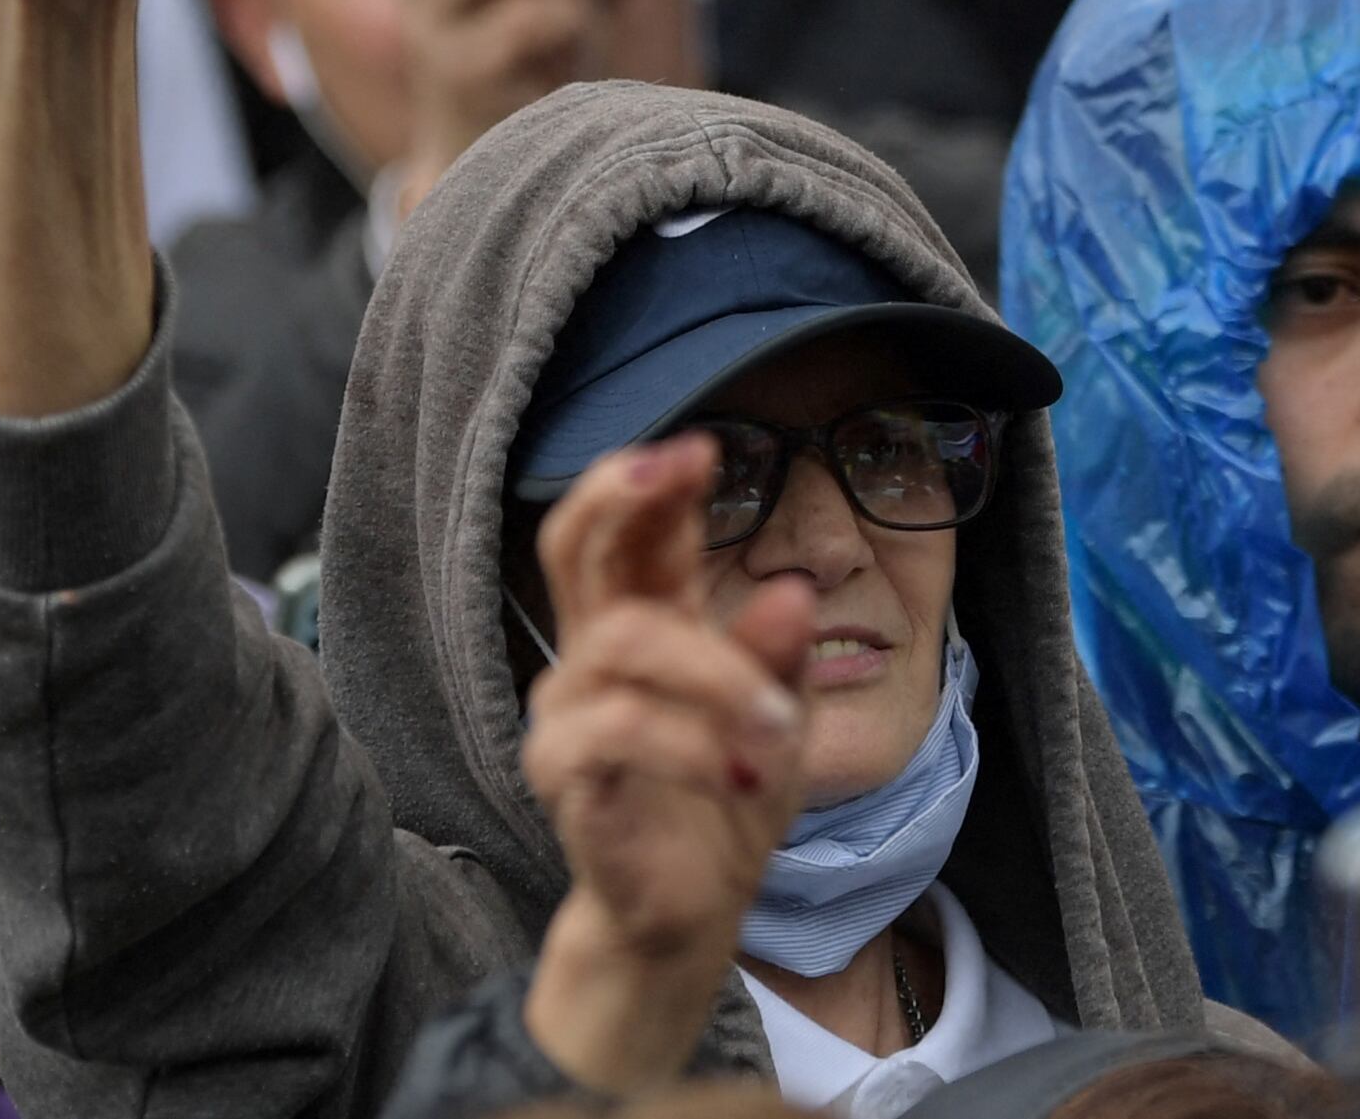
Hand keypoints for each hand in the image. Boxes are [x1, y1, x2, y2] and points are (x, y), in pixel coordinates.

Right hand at [519, 437, 819, 1090]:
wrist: (694, 912)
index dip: (650, 481)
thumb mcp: (777, 717)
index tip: (701, 447)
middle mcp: (593, 655)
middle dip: (622, 494)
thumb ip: (778, 655)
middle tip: (682, 464)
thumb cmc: (728, 798)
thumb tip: (793, 589)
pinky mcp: (566, 777)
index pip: (627, 533)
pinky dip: (691, 743)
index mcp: (644, 624)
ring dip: (717, 674)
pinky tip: (742, 772)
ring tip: (780, 727)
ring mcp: (570, 714)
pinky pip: (616, 731)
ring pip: (624, 641)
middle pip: (573, 547)